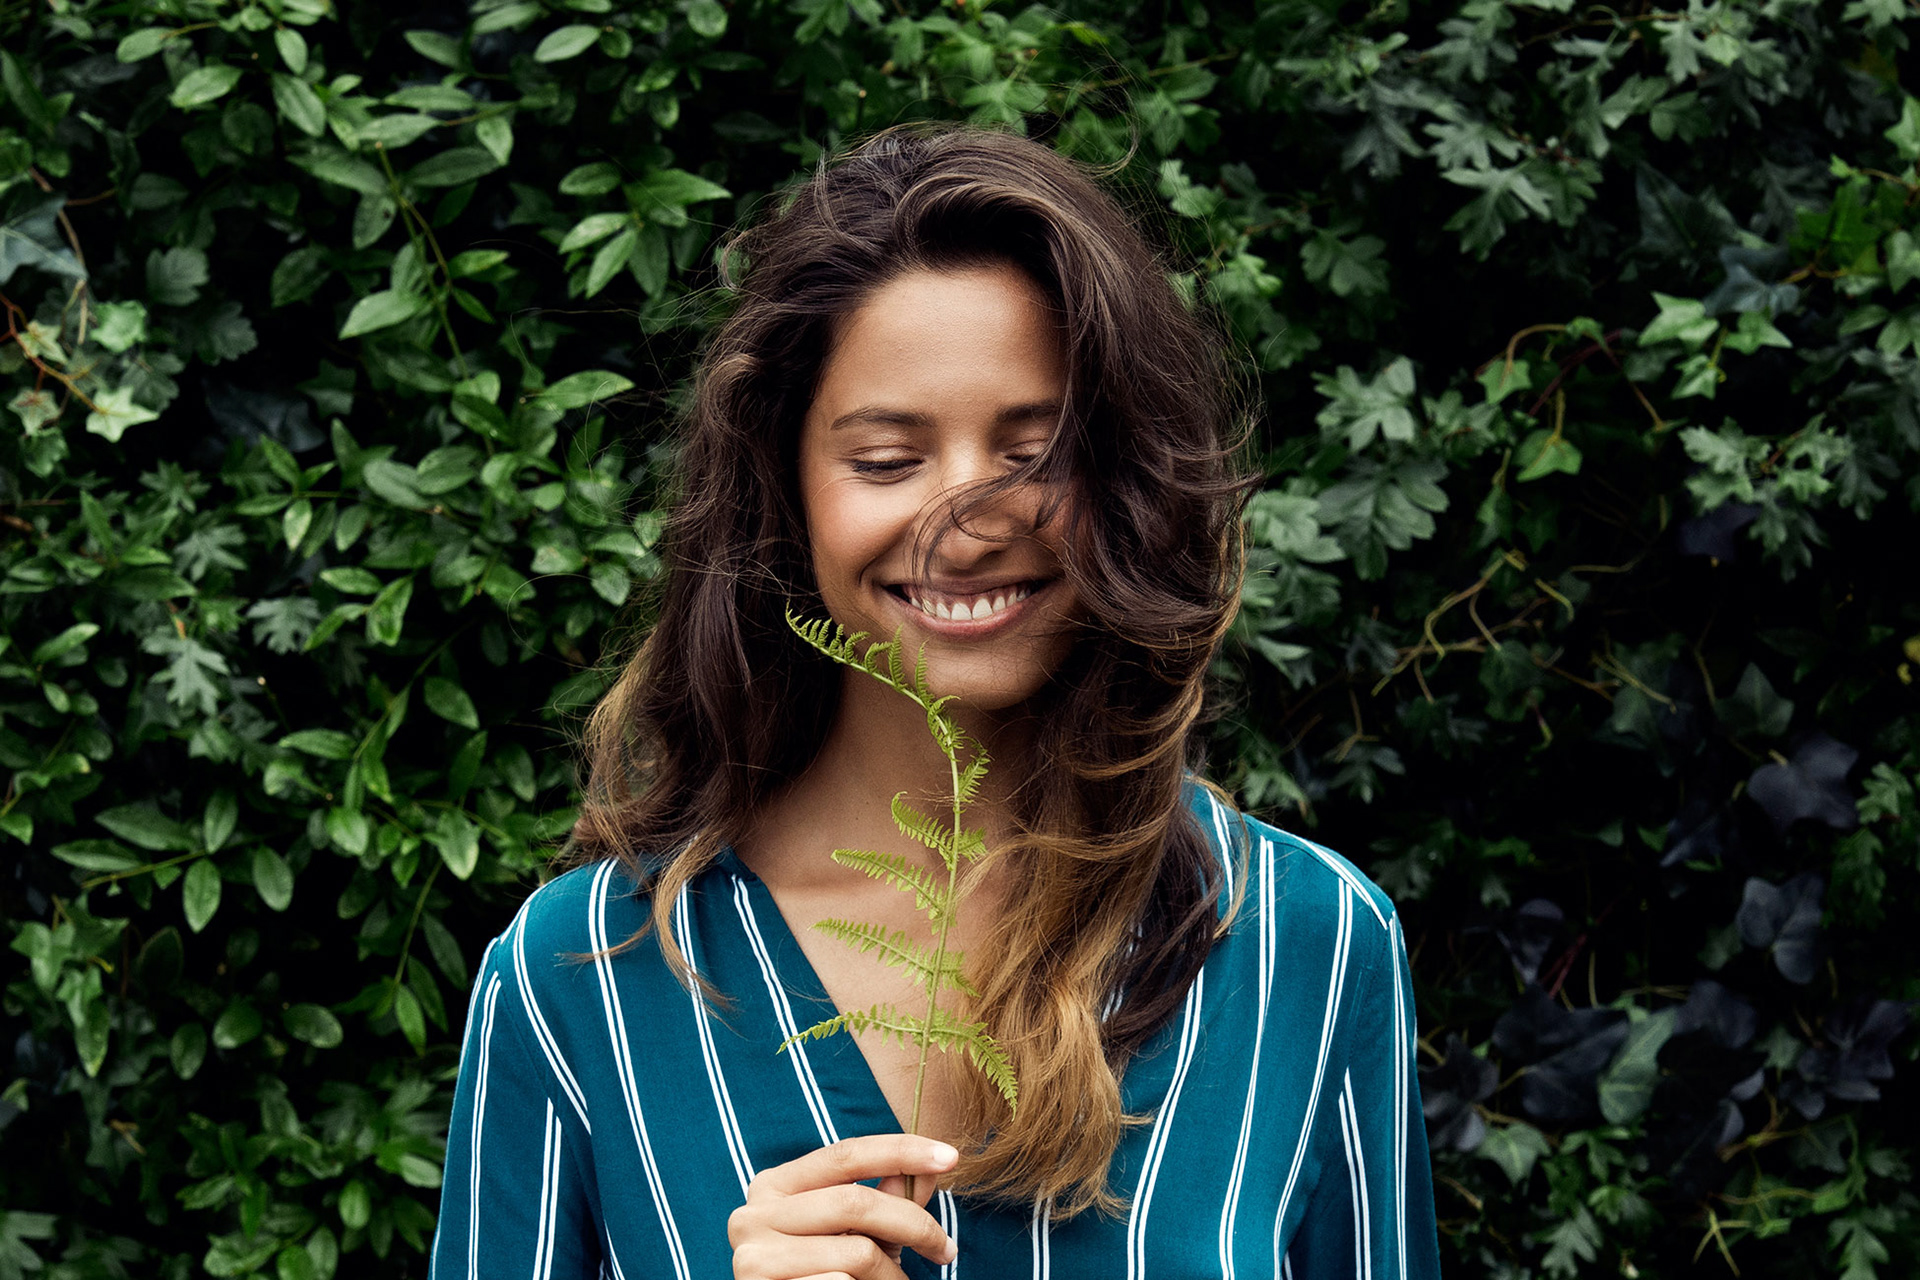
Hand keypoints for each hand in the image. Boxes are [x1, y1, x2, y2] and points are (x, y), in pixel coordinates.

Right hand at [729, 1135, 959, 1279]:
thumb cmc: (825, 1275)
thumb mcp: (857, 1234)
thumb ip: (888, 1199)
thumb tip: (933, 1166)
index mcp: (774, 1186)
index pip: (845, 1154)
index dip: (900, 1150)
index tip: (950, 1157)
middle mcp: (753, 1213)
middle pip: (856, 1202)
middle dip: (914, 1226)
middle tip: (946, 1250)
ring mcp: (753, 1254)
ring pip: (857, 1252)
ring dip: (892, 1274)